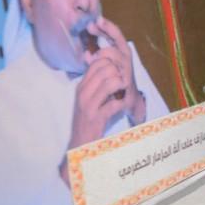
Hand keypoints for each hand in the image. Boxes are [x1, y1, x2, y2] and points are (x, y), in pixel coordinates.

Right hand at [61, 18, 143, 182]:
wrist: (80, 142)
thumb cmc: (90, 119)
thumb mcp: (91, 98)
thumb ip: (98, 83)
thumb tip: (110, 68)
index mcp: (82, 86)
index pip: (99, 62)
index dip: (114, 66)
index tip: (119, 76)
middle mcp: (83, 92)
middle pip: (106, 69)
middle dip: (120, 75)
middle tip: (123, 86)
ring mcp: (88, 104)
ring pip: (110, 82)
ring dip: (122, 87)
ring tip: (123, 94)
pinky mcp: (95, 117)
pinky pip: (114, 103)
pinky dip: (122, 104)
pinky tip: (123, 107)